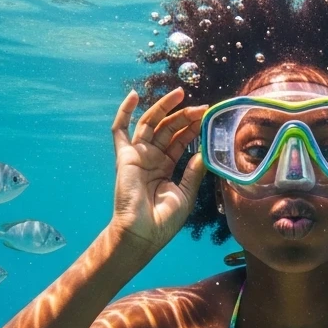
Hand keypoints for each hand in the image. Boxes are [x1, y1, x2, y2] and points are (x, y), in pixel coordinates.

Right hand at [109, 87, 205, 252]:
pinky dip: (125, 111)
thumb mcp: (186, 194)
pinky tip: (134, 95)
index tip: (208, 117)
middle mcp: (151, 158)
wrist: (143, 233)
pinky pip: (120, 130)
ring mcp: (137, 155)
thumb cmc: (163, 221)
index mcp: (166, 167)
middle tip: (201, 107)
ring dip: (164, 108)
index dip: (193, 128)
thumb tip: (205, 152)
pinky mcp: (125, 156)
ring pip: (151, 124)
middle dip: (184, 116)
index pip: (180, 140)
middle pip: (168, 129)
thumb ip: (194, 172)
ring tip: (181, 94)